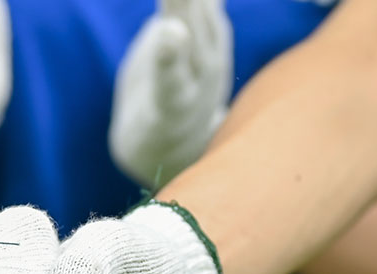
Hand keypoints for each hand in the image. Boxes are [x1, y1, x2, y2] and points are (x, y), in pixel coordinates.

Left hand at [110, 0, 232, 186]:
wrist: (169, 155)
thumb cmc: (173, 83)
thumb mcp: (185, 29)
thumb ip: (192, 0)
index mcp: (207, 21)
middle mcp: (207, 43)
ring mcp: (194, 76)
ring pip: (192, 27)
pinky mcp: (170, 105)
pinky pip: (173, 79)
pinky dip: (172, 54)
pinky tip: (169, 32)